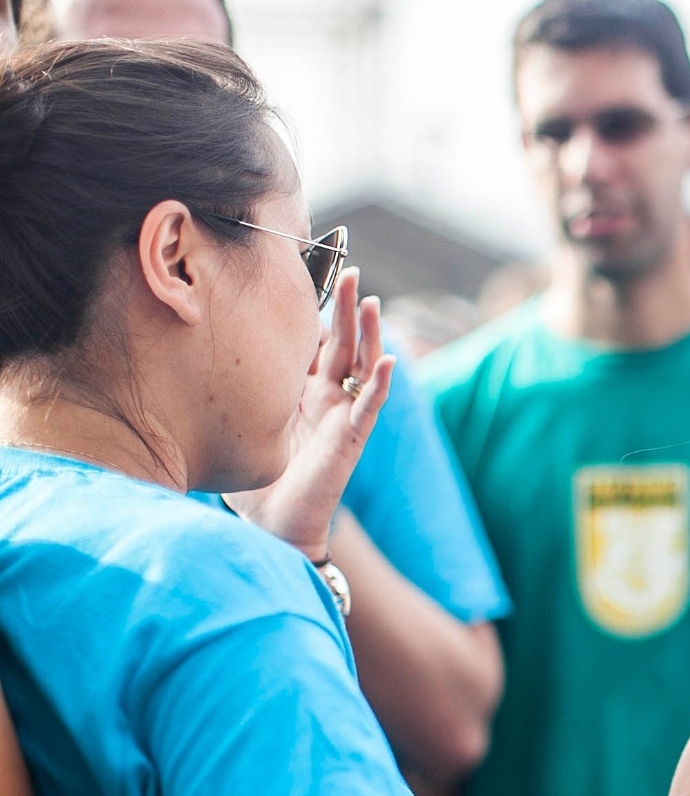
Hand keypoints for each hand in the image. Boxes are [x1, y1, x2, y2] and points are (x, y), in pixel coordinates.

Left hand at [225, 268, 394, 561]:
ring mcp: (340, 414)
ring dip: (368, 334)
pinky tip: (387, 361)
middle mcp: (324, 396)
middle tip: (348, 272)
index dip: (316, 310)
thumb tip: (196, 352)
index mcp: (300, 390)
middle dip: (345, 308)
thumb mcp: (240, 420)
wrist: (273, 523)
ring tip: (370, 303)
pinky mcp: (350, 438)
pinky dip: (380, 384)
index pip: (314, 341)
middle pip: (340, 343)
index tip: (310, 274)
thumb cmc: (254, 478)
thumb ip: (233, 391)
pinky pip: (369, 406)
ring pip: (361, 366)